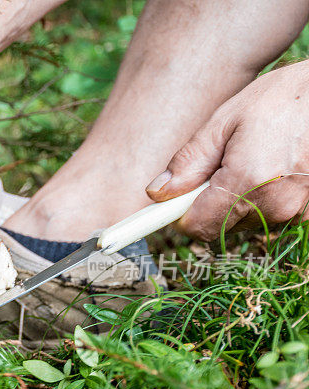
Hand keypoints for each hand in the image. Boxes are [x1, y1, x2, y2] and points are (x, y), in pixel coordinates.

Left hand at [146, 61, 308, 240]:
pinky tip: (272, 168)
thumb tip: (156, 193)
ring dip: (236, 200)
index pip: (197, 226)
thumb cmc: (282, 99)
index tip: (174, 197)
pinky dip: (261, 198)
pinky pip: (269, 215)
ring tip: (251, 160)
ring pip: (243, 222)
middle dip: (208, 202)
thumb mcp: (225, 121)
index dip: (180, 213)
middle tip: (220, 164)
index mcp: (247, 182)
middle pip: (219, 226)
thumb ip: (189, 161)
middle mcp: (274, 205)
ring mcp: (296, 211)